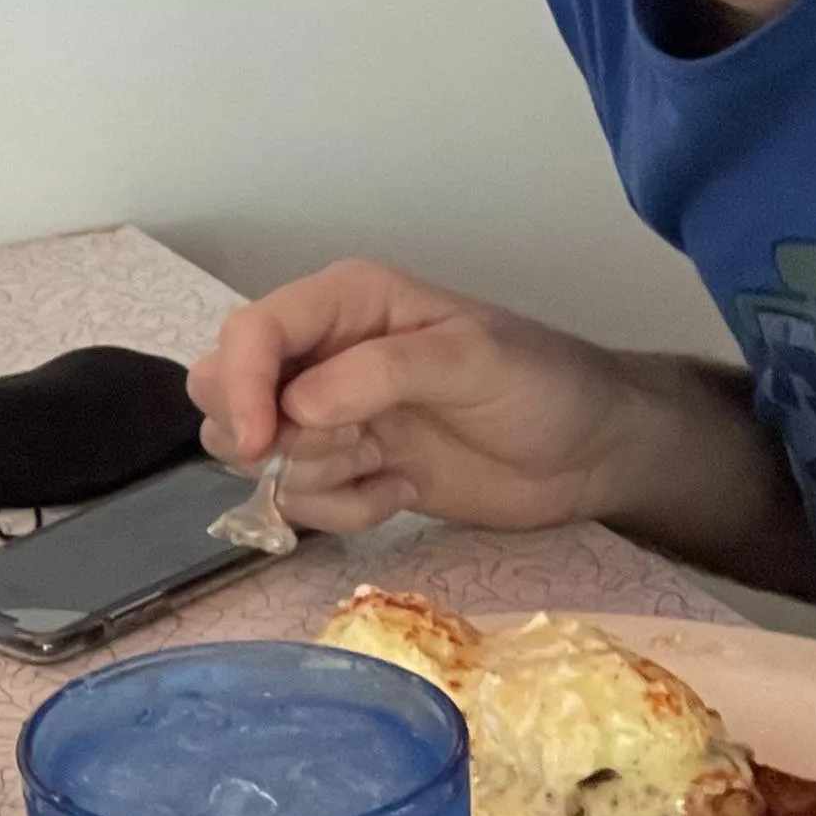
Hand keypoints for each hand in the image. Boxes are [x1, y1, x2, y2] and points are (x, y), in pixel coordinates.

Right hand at [187, 260, 660, 536]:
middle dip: (263, 435)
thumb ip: (383, 372)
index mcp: (347, 305)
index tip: (259, 444)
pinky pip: (297, 500)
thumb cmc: (544, 386)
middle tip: (342, 449)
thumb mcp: (473, 360)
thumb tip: (296, 405)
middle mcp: (323, 355)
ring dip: (312, 477)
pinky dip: (342, 510)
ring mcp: (330, 416)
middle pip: (223, 390)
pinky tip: (401, 491)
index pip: (251, 333)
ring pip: (251, 454)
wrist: (592, 454)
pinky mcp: (347, 470)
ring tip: (384, 466)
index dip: (241, 385)